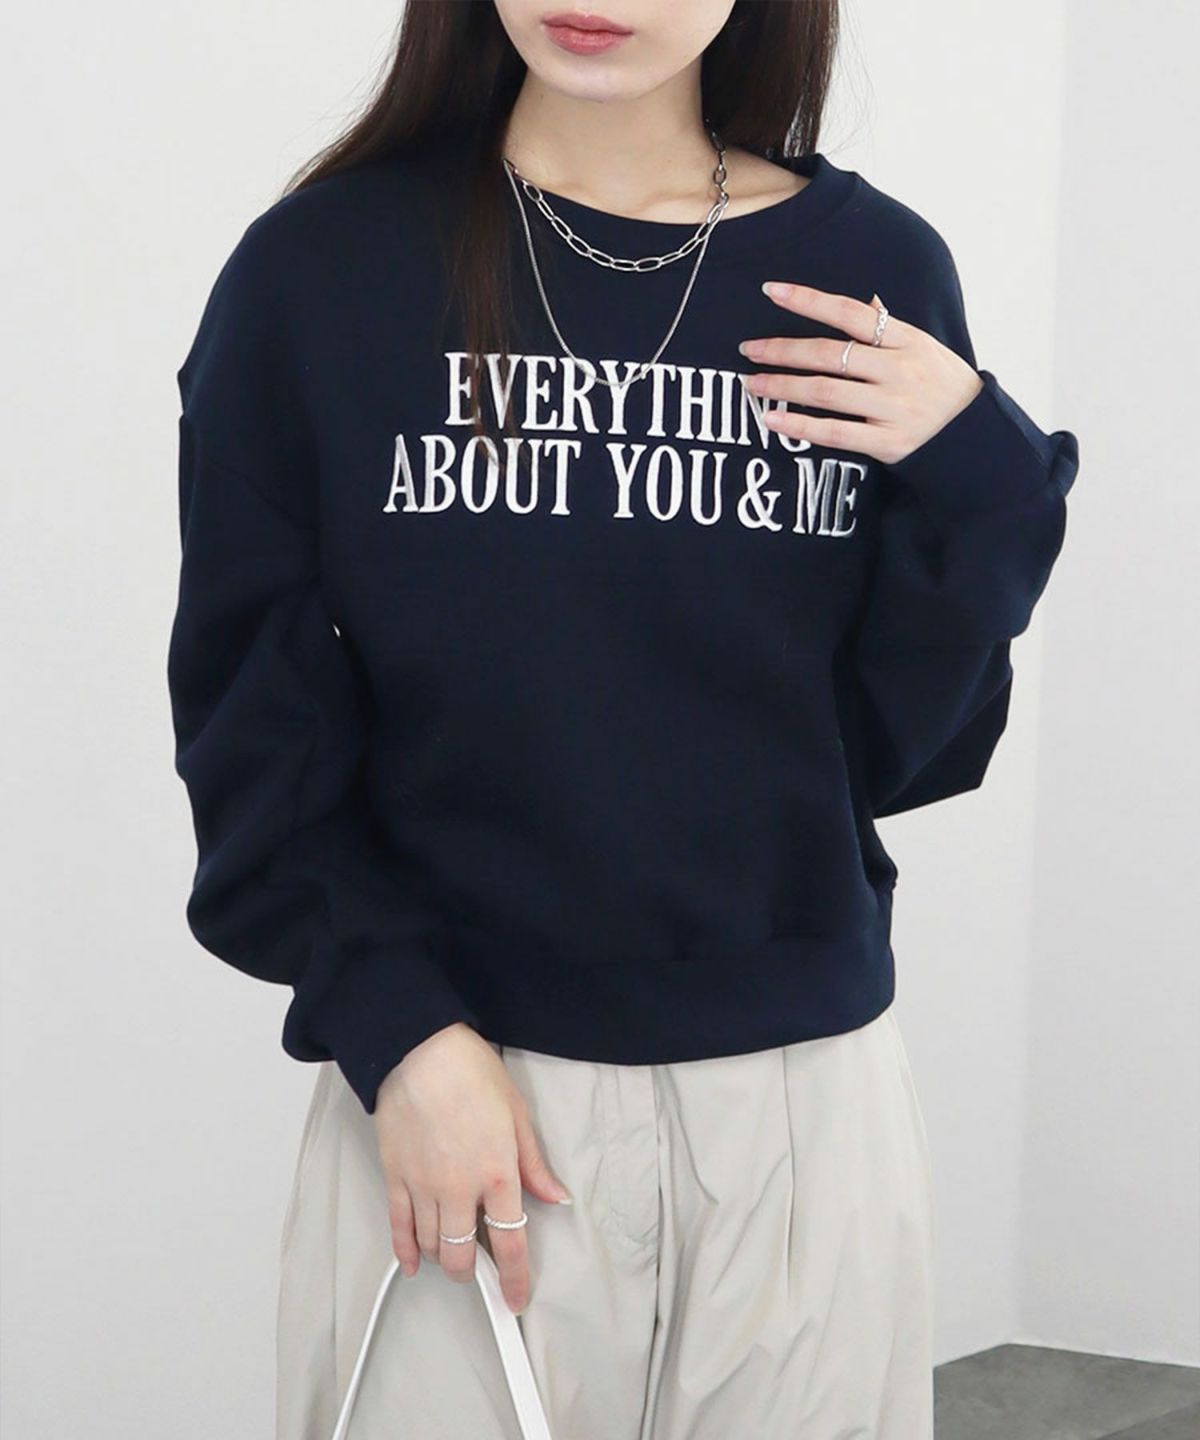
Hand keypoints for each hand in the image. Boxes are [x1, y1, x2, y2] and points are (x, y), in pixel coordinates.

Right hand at [373, 1022, 571, 1314]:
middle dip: (474, 1272)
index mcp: (498, 1173)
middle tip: (481, 1270)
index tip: (515, 1299)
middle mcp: (460, 1188)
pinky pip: (398, 1227)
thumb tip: (554, 1196)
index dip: (514, 1279)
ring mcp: (423, 1186)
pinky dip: (406, 1251)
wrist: (420, 1050)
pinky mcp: (395, 1177)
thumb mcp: (517, 1114)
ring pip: (433, 1246)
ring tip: (455, 1254)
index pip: (511, 1243)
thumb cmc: (471, 1073)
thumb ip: (534, 1163)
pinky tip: (415, 1263)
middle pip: (464, 1255)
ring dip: (446, 1259)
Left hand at [738, 283, 983, 466]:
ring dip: (783, 386)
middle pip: (830, 353)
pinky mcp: (888, 443)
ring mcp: (893, 407)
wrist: (975, 437)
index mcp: (907, 339)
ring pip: (827, 392)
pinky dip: (800, 426)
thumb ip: (890, 328)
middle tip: (748, 349)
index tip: (772, 291)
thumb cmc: (943, 386)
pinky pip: (836, 432)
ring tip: (753, 383)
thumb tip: (867, 301)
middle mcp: (899, 370)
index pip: (850, 313)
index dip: (809, 300)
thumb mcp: (925, 348)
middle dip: (783, 349)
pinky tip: (773, 420)